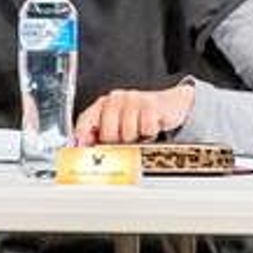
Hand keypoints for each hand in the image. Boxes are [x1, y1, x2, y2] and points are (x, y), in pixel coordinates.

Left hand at [74, 83, 194, 145]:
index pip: (84, 122)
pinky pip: (146, 130)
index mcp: (102, 105)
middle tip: (125, 139)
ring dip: (136, 139)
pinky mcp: (150, 104)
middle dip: (116, 143)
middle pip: (107, 133)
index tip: (83, 153)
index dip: (82, 140)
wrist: (170, 104)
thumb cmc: (140, 118)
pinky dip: (149, 133)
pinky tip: (150, 127)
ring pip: (127, 134)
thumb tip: (83, 151)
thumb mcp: (117, 125)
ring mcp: (132, 100)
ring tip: (139, 132)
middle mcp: (114, 100)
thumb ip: (98, 137)